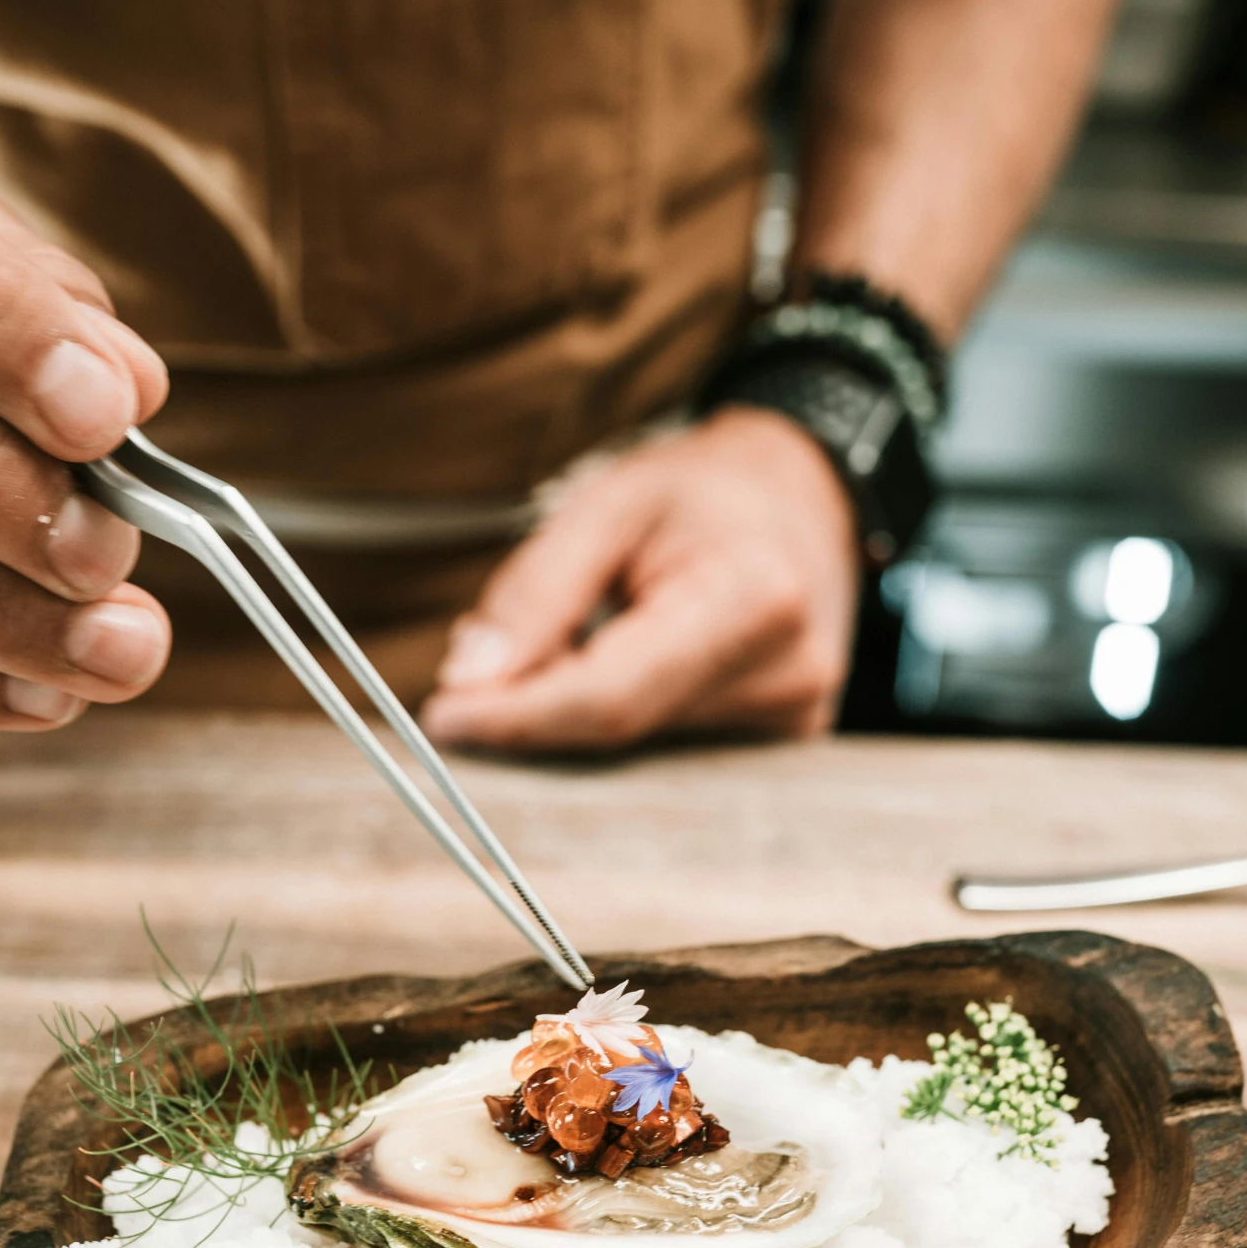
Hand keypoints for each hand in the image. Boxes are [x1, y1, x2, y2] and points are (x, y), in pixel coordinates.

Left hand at [421, 407, 860, 751]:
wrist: (804, 497)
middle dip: (532, 718)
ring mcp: (794, 719)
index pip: (611, 695)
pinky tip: (612, 674)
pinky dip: (616, 724)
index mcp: (753, 600)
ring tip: (567, 651)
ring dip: (572, 719)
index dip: (518, 716)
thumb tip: (470, 680)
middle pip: (619, 732)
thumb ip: (537, 591)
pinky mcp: (784, 742)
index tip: (442, 718)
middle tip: (468, 690)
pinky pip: (667, 752)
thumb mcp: (608, 503)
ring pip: (637, 751)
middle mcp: (788, 675)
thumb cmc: (703, 495)